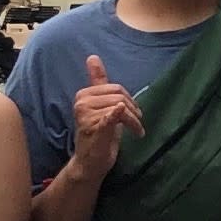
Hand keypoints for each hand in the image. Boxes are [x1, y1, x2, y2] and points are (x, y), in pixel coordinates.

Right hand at [62, 55, 141, 180]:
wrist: (90, 163)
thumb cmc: (97, 134)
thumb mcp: (99, 106)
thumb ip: (97, 82)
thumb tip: (92, 57)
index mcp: (83, 95)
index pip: (114, 88)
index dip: (128, 99)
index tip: (134, 112)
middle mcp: (82, 103)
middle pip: (119, 96)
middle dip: (133, 110)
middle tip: (138, 124)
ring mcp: (87, 116)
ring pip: (121, 107)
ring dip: (134, 121)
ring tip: (136, 131)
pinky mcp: (95, 129)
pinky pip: (109, 117)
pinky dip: (116, 114)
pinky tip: (120, 111)